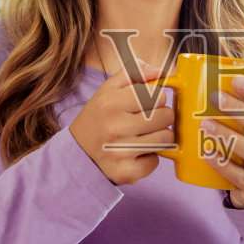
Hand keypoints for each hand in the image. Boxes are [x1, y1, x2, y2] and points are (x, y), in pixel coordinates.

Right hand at [68, 58, 174, 185]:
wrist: (76, 154)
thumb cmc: (98, 119)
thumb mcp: (108, 91)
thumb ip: (134, 74)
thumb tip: (161, 71)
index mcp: (111, 102)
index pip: (159, 95)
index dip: (156, 99)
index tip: (146, 104)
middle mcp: (115, 127)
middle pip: (167, 116)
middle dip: (160, 117)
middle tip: (146, 121)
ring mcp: (120, 151)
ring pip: (166, 139)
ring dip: (158, 138)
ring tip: (142, 137)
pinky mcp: (126, 172)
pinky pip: (156, 161)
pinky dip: (148, 158)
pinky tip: (134, 154)